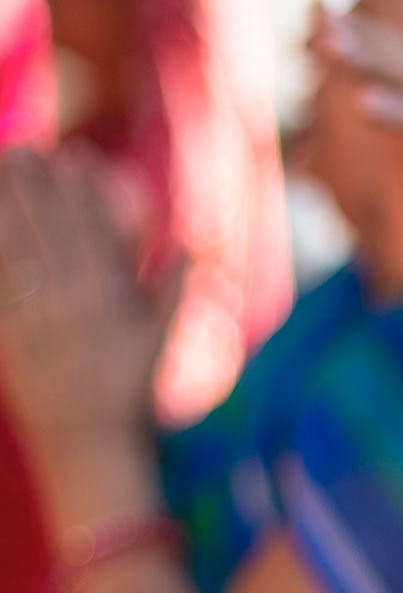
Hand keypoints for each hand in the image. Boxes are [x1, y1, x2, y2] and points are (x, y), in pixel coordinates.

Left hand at [0, 148, 175, 474]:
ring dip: (5, 205)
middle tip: (23, 151)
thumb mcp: (160, 343)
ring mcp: (32, 316)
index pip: (90, 233)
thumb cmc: (130, 392)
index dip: (78, 193)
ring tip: (2, 170)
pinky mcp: (6, 333)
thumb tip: (193, 248)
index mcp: (108, 301)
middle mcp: (68, 303)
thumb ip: (174, 292)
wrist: (89, 441)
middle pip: (47, 231)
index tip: (70, 160)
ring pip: (14, 247)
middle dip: (33, 186)